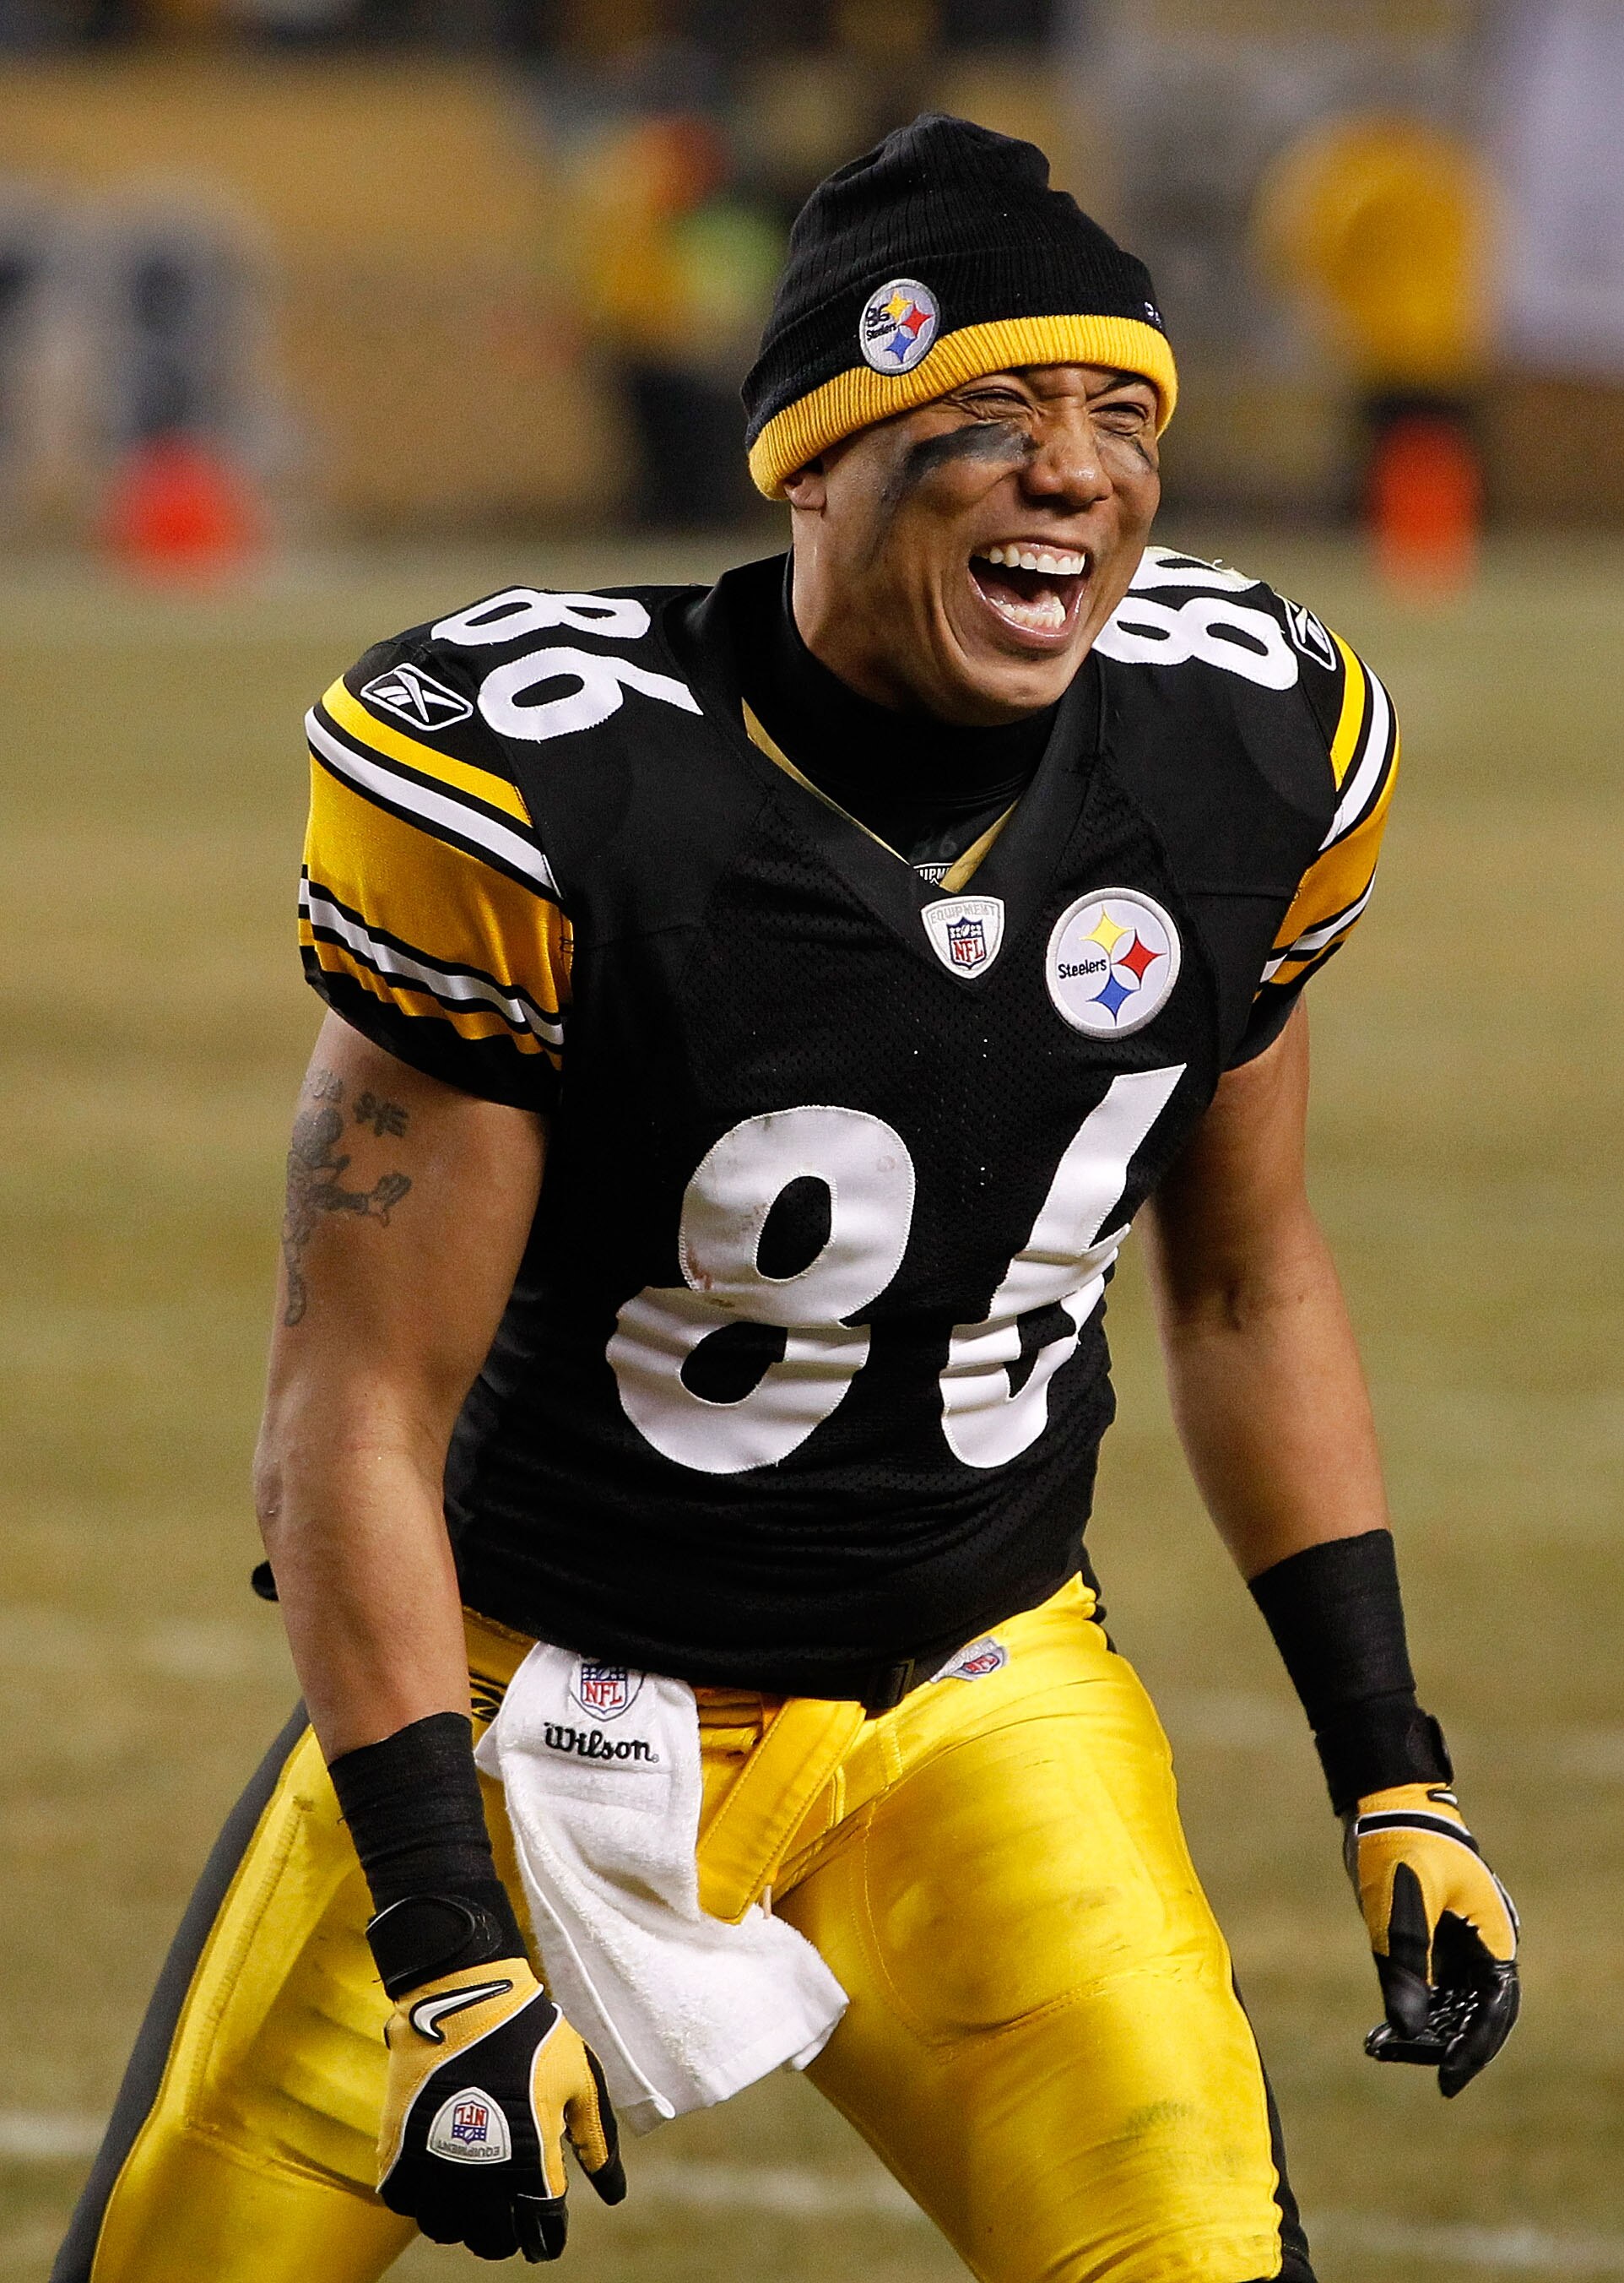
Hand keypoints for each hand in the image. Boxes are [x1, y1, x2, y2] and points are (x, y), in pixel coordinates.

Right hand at [378, 1956, 624, 2259]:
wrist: (465, 1995)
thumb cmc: (532, 2034)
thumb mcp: (580, 2079)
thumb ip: (596, 2139)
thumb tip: (615, 2193)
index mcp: (530, 2158)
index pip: (541, 2228)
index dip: (548, 2238)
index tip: (549, 2236)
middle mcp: (480, 2172)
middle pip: (490, 2241)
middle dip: (506, 2237)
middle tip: (511, 2216)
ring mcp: (435, 2162)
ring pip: (445, 2229)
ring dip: (462, 2223)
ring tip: (474, 2197)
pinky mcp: (399, 2146)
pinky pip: (406, 2203)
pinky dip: (423, 2200)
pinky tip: (440, 2178)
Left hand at [1346, 1781, 1518, 2097]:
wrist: (1381, 1804)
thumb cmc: (1401, 1842)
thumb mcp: (1402, 1903)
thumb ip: (1405, 1962)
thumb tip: (1405, 2028)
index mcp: (1493, 1937)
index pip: (1494, 2010)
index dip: (1473, 2049)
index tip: (1446, 2080)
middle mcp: (1479, 1947)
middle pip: (1470, 2014)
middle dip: (1437, 2043)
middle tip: (1394, 2057)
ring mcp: (1455, 1946)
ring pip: (1446, 2006)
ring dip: (1417, 2031)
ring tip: (1377, 2050)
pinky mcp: (1429, 1942)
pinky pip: (1424, 1989)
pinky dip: (1405, 2011)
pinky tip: (1377, 2034)